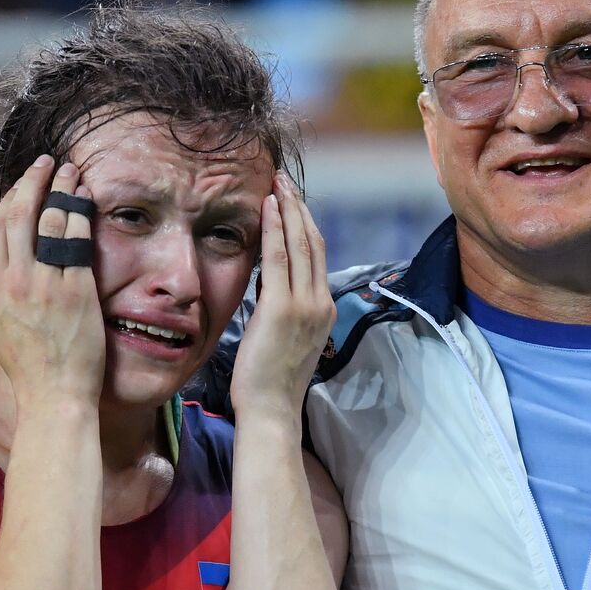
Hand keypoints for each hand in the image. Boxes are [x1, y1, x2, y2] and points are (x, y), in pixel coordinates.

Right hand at [0, 156, 104, 406]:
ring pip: (47, 221)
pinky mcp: (74, 290)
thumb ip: (3, 295)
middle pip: (17, 215)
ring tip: (72, 171)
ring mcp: (44, 284)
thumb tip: (4, 274)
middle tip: (46, 163)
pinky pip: (75, 241)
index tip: (22, 184)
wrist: (53, 396)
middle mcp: (14, 281)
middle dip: (32, 182)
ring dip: (60, 189)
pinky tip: (87, 198)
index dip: (8, 199)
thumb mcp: (2, 327)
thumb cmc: (31, 370)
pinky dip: (79, 214)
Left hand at [230, 173, 335, 416]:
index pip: (318, 256)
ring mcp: (305, 305)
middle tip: (284, 180)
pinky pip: (279, 259)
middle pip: (314, 243)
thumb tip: (268, 278)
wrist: (271, 409)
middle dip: (299, 208)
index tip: (292, 200)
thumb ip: (280, 304)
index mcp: (323, 309)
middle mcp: (321, 302)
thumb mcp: (284, 335)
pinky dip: (275, 230)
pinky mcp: (282, 309)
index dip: (306, 223)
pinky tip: (267, 208)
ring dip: (287, 210)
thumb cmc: (270, 380)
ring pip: (301, 245)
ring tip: (276, 184)